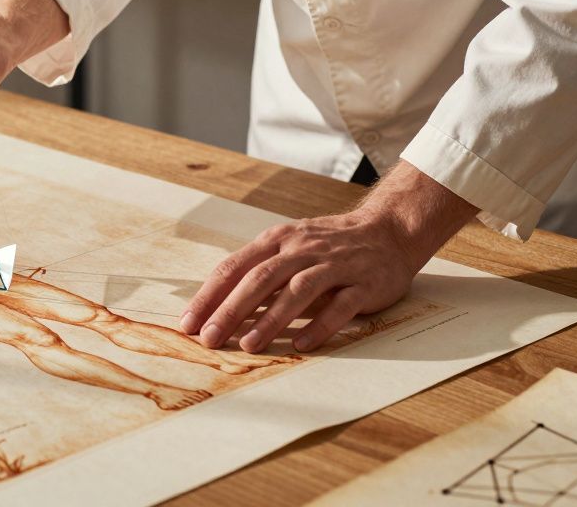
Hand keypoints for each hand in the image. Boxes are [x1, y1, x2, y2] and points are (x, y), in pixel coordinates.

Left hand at [178, 161, 477, 352]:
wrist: (388, 231)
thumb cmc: (328, 245)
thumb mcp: (288, 248)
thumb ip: (258, 272)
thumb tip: (217, 306)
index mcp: (277, 239)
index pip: (234, 267)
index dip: (209, 296)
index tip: (188, 322)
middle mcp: (302, 248)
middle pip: (260, 279)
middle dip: (230, 310)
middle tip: (209, 338)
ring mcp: (334, 264)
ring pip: (297, 290)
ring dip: (270, 319)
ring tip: (249, 345)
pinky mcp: (363, 282)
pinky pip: (340, 305)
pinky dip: (320, 325)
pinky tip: (301, 343)